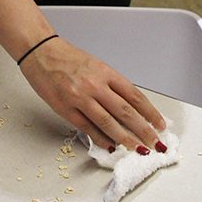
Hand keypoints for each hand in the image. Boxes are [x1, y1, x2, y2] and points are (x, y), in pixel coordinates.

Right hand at [19, 36, 166, 150]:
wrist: (42, 52)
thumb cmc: (68, 58)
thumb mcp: (96, 66)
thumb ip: (111, 86)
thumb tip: (129, 108)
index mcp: (105, 72)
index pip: (135, 95)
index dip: (150, 112)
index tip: (159, 124)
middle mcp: (95, 85)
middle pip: (125, 111)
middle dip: (143, 130)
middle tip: (155, 143)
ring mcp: (80, 98)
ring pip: (108, 122)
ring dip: (125, 138)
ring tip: (137, 148)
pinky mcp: (66, 108)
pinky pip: (87, 127)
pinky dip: (100, 138)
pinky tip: (110, 145)